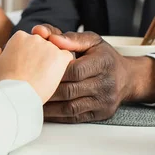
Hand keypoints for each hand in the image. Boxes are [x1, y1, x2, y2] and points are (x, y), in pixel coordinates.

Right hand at [0, 31, 73, 102]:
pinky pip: (66, 57)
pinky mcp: (61, 56)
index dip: (28, 56)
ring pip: (55, 51)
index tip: (25, 67)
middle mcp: (35, 38)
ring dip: (52, 62)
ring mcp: (49, 46)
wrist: (17, 94)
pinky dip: (62, 66)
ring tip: (43, 77)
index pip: (28, 42)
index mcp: (20, 36)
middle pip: (42, 45)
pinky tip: (53, 76)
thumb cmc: (5, 81)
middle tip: (35, 73)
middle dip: (41, 57)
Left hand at [32, 24, 154, 122]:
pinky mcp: (100, 114)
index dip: (55, 72)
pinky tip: (44, 111)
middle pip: (71, 90)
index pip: (75, 70)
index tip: (37, 70)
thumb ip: (70, 38)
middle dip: (48, 90)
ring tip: (31, 101)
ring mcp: (104, 101)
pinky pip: (75, 117)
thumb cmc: (104, 57)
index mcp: (103, 62)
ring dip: (49, 106)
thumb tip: (48, 36)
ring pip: (71, 107)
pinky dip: (57, 116)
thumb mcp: (92, 41)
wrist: (127, 78)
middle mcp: (106, 84)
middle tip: (27, 88)